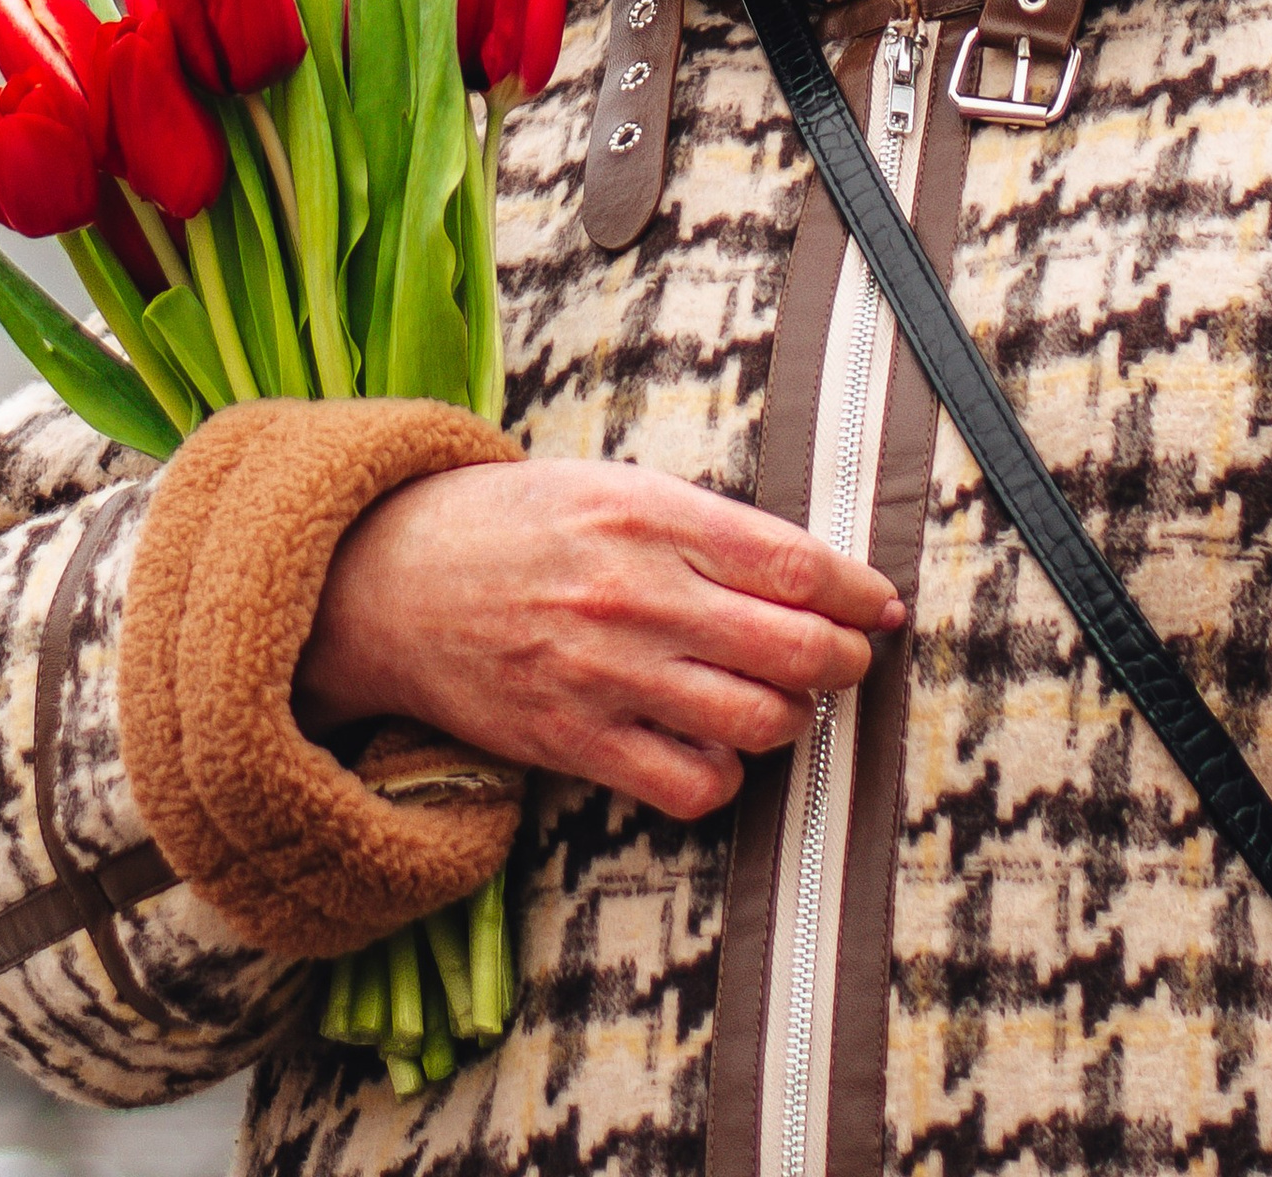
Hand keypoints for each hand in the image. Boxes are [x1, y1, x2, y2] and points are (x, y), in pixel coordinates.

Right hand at [294, 456, 903, 820]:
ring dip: (795, 719)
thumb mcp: (611, 485)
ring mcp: (607, 672)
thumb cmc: (513, 523)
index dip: (859, 593)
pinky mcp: (576, 740)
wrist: (391, 578)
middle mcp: (638, 593)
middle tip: (851, 659)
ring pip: (758, 721)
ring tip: (787, 703)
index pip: (798, 564)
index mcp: (652, 514)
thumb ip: (703, 524)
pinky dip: (725, 776)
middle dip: (846, 660)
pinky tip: (716, 748)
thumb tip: (809, 571)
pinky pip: (691, 785)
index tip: (880, 605)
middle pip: (796, 647)